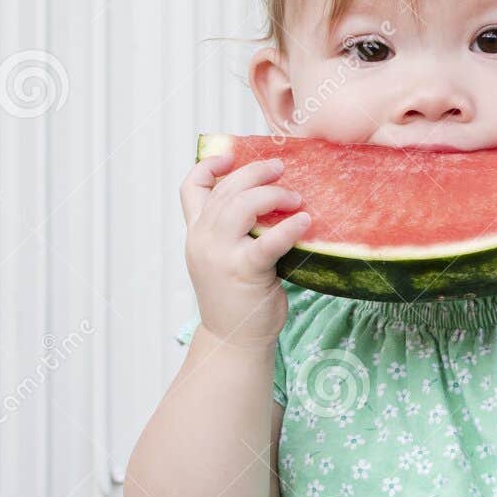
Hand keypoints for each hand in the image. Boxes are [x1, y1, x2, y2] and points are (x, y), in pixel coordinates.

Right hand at [180, 149, 311, 345]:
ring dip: (273, 195)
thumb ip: (235, 231)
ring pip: (242, 205)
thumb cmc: (238, 297)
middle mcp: (202, 240)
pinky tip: (305, 222)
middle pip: (225, 189)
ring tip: (296, 199)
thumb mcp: (226, 257)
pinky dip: (289, 227)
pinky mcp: (244, 271)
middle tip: (281, 169)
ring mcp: (220, 255)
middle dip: (255, 172)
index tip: (232, 155)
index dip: (209, 165)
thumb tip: (271, 197)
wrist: (234, 340)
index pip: (191, 188)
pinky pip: (268, 240)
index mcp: (197, 234)